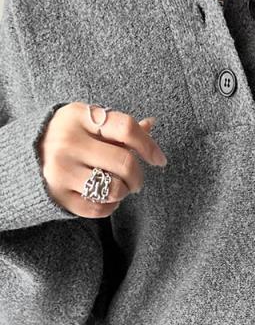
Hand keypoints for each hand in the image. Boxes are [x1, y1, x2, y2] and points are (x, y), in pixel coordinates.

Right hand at [36, 102, 167, 218]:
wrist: (25, 155)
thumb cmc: (70, 136)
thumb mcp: (89, 123)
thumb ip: (120, 128)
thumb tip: (152, 124)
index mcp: (79, 116)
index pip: (126, 128)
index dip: (149, 146)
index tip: (159, 159)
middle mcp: (67, 142)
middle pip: (125, 163)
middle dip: (139, 176)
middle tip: (137, 180)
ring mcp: (60, 170)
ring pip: (114, 188)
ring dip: (124, 191)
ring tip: (120, 186)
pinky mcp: (57, 195)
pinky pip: (99, 208)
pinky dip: (111, 205)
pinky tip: (107, 198)